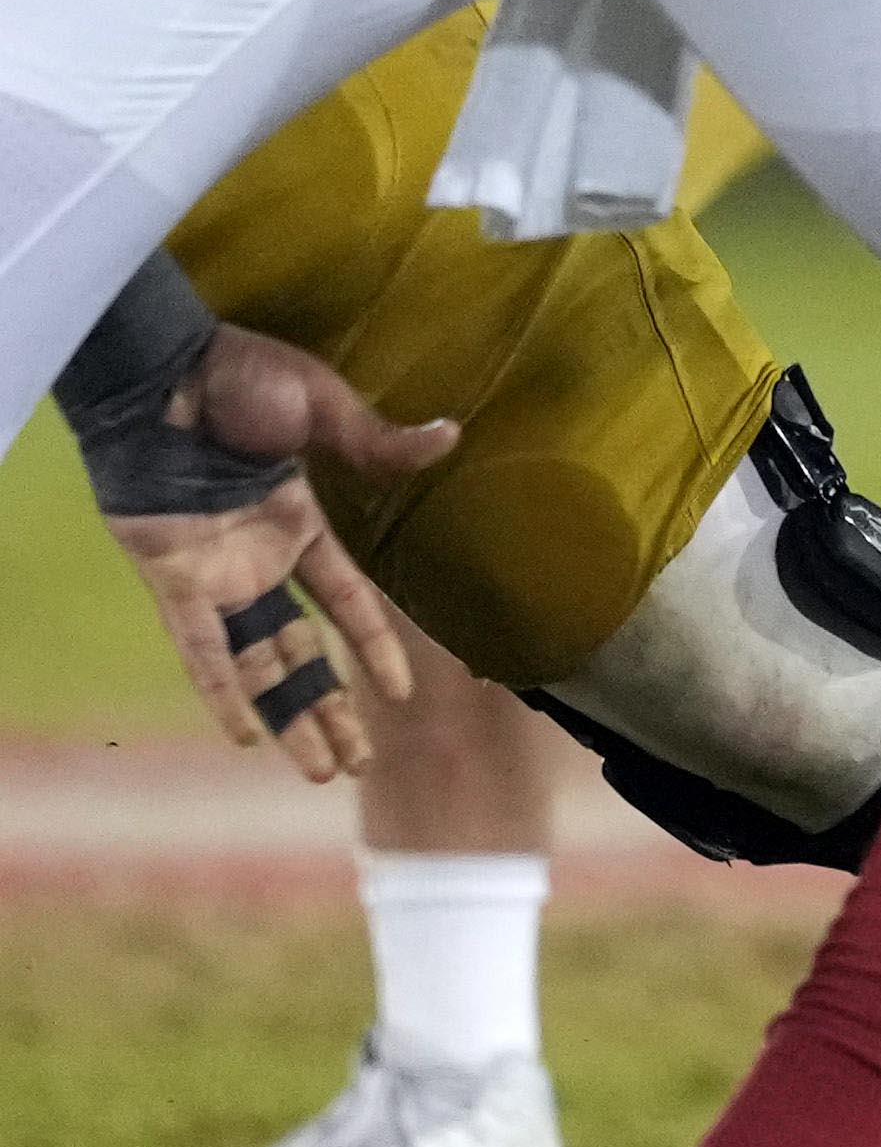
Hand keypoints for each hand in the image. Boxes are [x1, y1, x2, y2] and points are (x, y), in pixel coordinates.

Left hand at [100, 327, 456, 784]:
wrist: (164, 374)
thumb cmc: (240, 378)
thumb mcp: (323, 411)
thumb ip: (379, 442)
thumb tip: (450, 436)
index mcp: (295, 523)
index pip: (346, 601)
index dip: (376, 646)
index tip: (402, 694)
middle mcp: (256, 562)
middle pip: (300, 652)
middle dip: (329, 708)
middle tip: (355, 766)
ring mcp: (215, 575)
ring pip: (259, 664)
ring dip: (290, 717)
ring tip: (322, 772)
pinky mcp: (173, 577)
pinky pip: (202, 648)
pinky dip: (223, 691)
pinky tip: (248, 737)